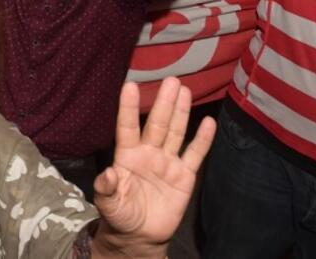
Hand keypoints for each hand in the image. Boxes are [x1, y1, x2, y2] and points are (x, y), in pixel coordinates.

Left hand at [92, 78, 214, 256]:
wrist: (141, 235)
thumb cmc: (120, 214)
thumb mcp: (108, 203)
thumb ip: (106, 188)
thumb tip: (107, 173)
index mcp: (127, 156)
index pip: (127, 127)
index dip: (129, 108)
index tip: (131, 85)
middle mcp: (148, 153)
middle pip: (157, 124)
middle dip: (164, 103)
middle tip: (171, 80)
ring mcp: (167, 162)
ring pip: (176, 132)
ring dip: (181, 112)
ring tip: (184, 90)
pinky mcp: (185, 176)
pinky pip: (195, 154)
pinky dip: (203, 139)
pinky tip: (209, 122)